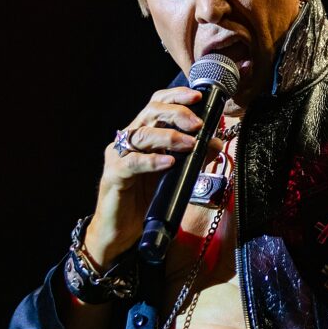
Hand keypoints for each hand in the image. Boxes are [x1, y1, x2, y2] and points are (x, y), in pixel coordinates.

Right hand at [84, 87, 222, 267]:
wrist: (121, 232)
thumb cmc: (145, 200)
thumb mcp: (174, 175)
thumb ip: (192, 157)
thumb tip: (214, 142)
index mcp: (142, 135)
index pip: (156, 104)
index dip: (176, 96)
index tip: (197, 97)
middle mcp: (128, 140)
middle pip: (150, 113)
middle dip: (177, 113)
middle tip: (197, 124)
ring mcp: (118, 156)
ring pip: (141, 134)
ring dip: (169, 136)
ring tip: (189, 143)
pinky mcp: (114, 175)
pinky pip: (133, 163)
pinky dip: (153, 161)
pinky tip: (169, 162)